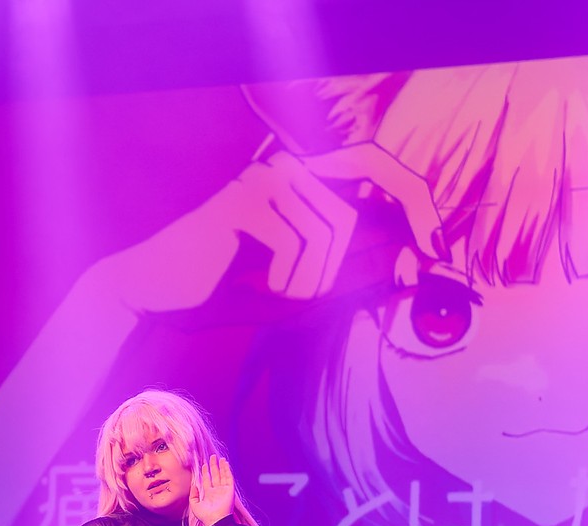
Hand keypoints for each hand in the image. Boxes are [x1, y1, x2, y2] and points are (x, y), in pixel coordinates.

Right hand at [95, 142, 443, 312]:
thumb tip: (410, 275)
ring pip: (335, 226)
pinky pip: (296, 242)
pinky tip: (262, 288)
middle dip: (389, 234)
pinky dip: (287, 280)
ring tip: (285, 296)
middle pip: (369, 183)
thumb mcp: (292, 292)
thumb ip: (343, 282)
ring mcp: (264, 178)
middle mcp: (287, 168)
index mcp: (301, 181)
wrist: (151, 296)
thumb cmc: (216, 293)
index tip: (436, 249)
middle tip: (398, 273)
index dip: (416, 201)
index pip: (377, 167)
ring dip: (317, 278)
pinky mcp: (243, 200)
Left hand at [189, 455, 235, 525]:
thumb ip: (193, 495)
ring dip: (221, 466)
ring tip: (218, 458)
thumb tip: (193, 485)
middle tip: (211, 457)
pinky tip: (225, 463)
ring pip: (222, 475)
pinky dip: (227, 470)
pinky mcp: (230, 490)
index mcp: (209, 494)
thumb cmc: (205, 516)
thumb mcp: (194, 505)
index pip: (207, 480)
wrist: (215, 520)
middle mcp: (217, 491)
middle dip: (213, 466)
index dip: (206, 472)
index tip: (204, 464)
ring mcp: (224, 490)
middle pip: (215, 475)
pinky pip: (229, 478)